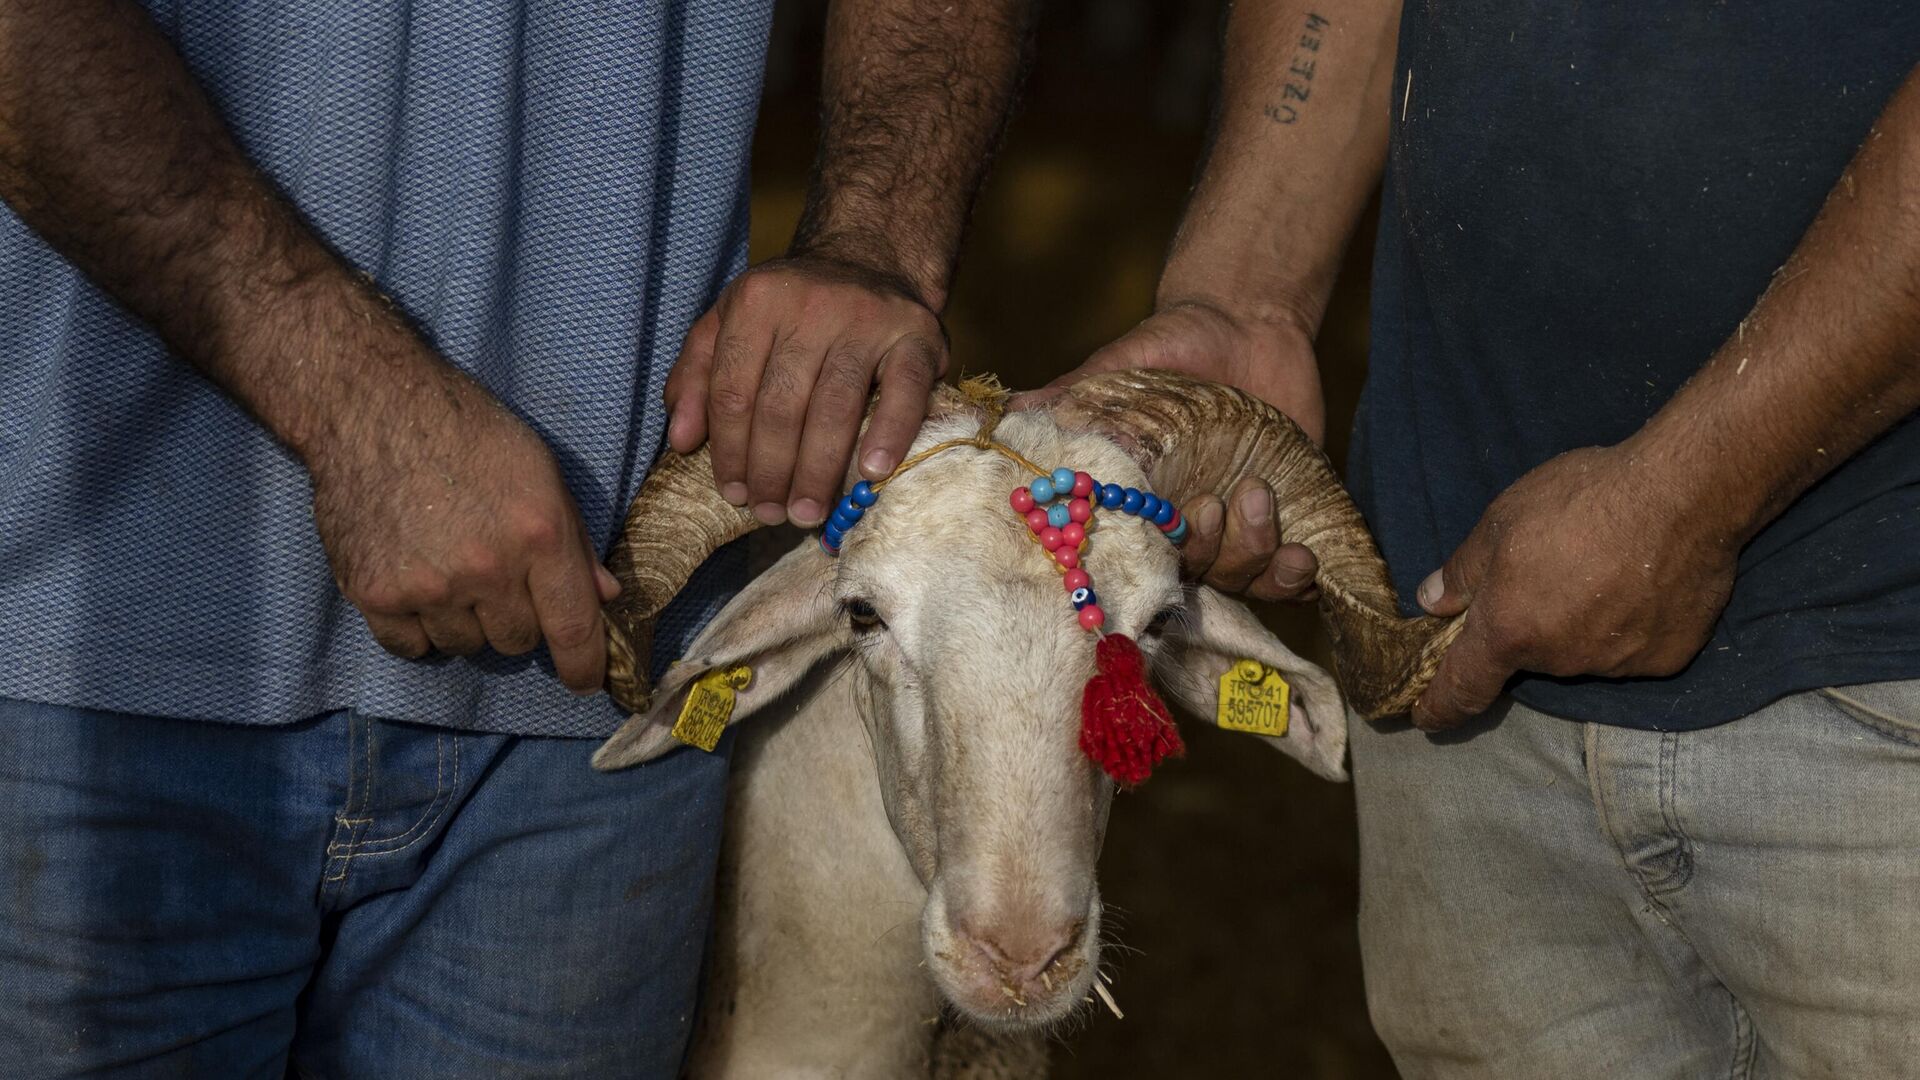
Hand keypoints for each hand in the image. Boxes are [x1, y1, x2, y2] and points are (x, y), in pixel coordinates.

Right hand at [307, 363, 621, 693]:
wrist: (372, 408)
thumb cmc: (467, 432)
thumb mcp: (541, 471)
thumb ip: (574, 540)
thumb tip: (605, 598)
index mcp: (539, 535)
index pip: (573, 628)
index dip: (585, 665)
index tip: (586, 682)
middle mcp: (487, 569)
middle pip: (518, 641)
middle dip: (516, 617)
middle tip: (496, 575)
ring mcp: (428, 586)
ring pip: (465, 646)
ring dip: (465, 621)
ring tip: (449, 567)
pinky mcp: (375, 594)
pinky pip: (412, 647)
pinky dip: (418, 628)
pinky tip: (416, 584)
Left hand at [664, 254, 948, 527]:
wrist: (871, 259)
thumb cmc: (792, 308)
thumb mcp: (730, 323)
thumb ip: (696, 375)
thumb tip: (681, 440)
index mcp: (757, 300)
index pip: (733, 391)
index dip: (729, 452)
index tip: (733, 495)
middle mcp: (811, 303)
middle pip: (780, 405)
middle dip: (771, 470)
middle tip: (770, 514)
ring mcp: (867, 318)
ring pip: (834, 407)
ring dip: (817, 470)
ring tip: (806, 513)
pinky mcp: (916, 334)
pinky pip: (903, 392)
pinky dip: (889, 434)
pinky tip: (872, 472)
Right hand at [1026, 300, 1325, 601]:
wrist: (1245, 322)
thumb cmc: (1172, 348)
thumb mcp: (1118, 368)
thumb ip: (1073, 394)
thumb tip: (1011, 408)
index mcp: (1147, 504)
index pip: (1138, 559)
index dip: (1142, 572)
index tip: (1154, 550)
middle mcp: (1192, 525)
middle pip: (1196, 577)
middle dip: (1205, 553)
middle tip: (1209, 506)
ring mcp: (1243, 527)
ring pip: (1245, 579)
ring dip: (1254, 554)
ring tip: (1258, 496)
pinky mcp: (1293, 518)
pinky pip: (1292, 576)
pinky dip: (1297, 577)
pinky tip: (1304, 556)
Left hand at [1411, 443, 1738, 729]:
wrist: (1683, 495)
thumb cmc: (1581, 499)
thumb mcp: (1501, 521)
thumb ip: (1463, 571)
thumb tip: (1431, 603)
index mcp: (1509, 631)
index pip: (1462, 688)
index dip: (1439, 708)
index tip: (1426, 718)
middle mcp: (1559, 660)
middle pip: (1529, 655)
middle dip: (1528, 625)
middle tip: (1550, 572)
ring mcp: (1615, 665)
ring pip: (1581, 652)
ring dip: (1578, 624)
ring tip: (1601, 568)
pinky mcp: (1664, 659)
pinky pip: (1631, 649)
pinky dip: (1628, 625)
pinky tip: (1641, 584)